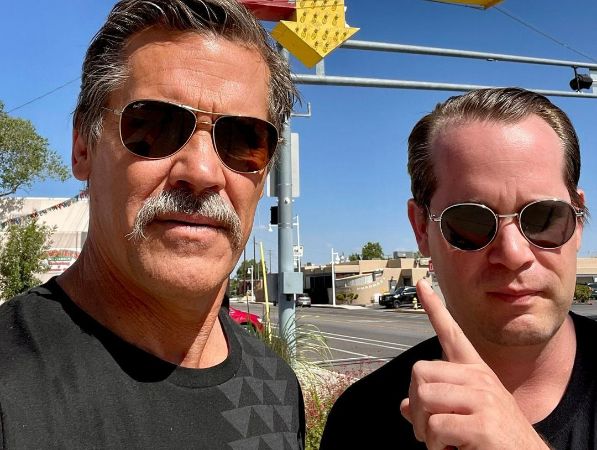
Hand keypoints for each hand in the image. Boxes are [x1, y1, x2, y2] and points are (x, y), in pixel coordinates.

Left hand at [399, 280, 548, 449]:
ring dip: (425, 429)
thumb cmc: (494, 441)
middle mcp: (480, 378)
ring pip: (423, 399)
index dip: (434, 308)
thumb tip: (405, 406)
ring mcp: (483, 398)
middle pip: (420, 372)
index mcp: (476, 373)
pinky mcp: (482, 423)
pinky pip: (436, 428)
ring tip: (445, 442)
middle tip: (430, 429)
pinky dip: (436, 447)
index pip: (452, 332)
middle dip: (416, 404)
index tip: (421, 284)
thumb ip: (436, 407)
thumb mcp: (465, 417)